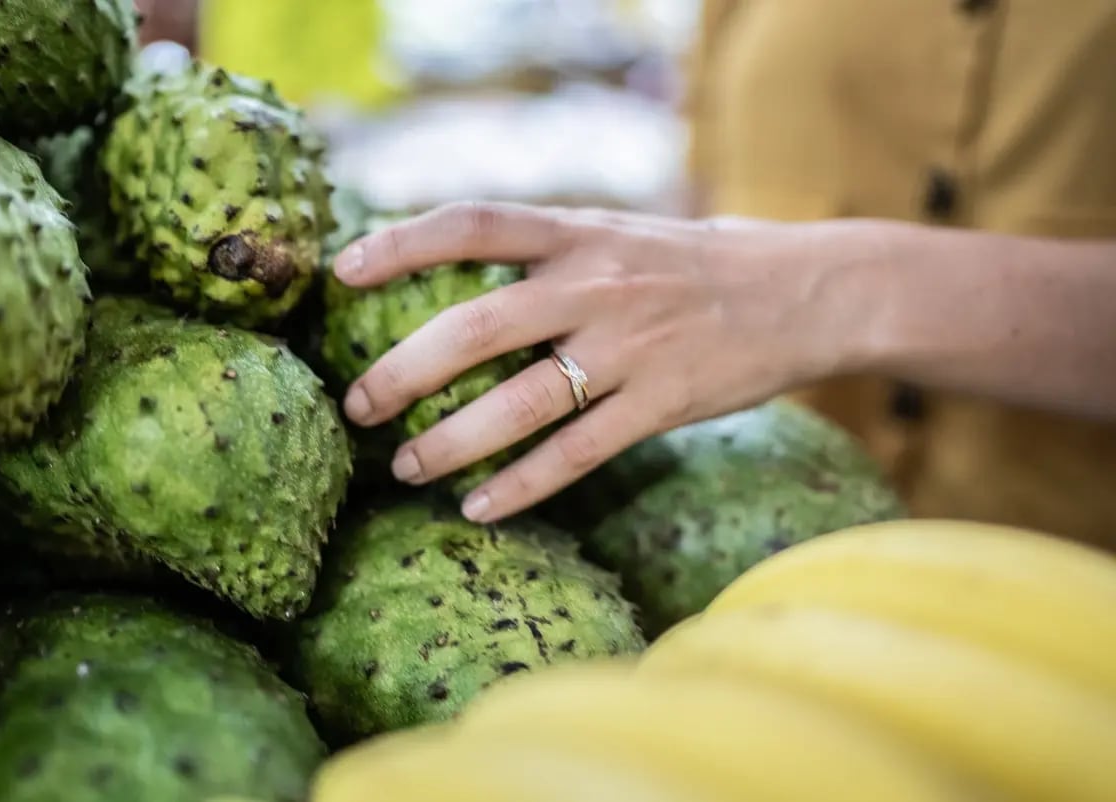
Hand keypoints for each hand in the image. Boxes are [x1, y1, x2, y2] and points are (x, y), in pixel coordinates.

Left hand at [332, 202, 873, 522]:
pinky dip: (521, 487)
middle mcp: (599, 284)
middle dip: (403, 370)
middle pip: (478, 326)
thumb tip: (462, 268)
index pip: (474, 223)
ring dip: (451, 443)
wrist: (809, 289)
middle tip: (357, 406)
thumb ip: (551, 249)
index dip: (401, 242)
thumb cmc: (699, 263)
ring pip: (522, 404)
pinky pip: (577, 454)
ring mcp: (633, 347)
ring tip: (404, 467)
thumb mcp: (622, 233)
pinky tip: (478, 509)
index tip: (342, 272)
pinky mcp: (664, 403)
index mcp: (581, 231)